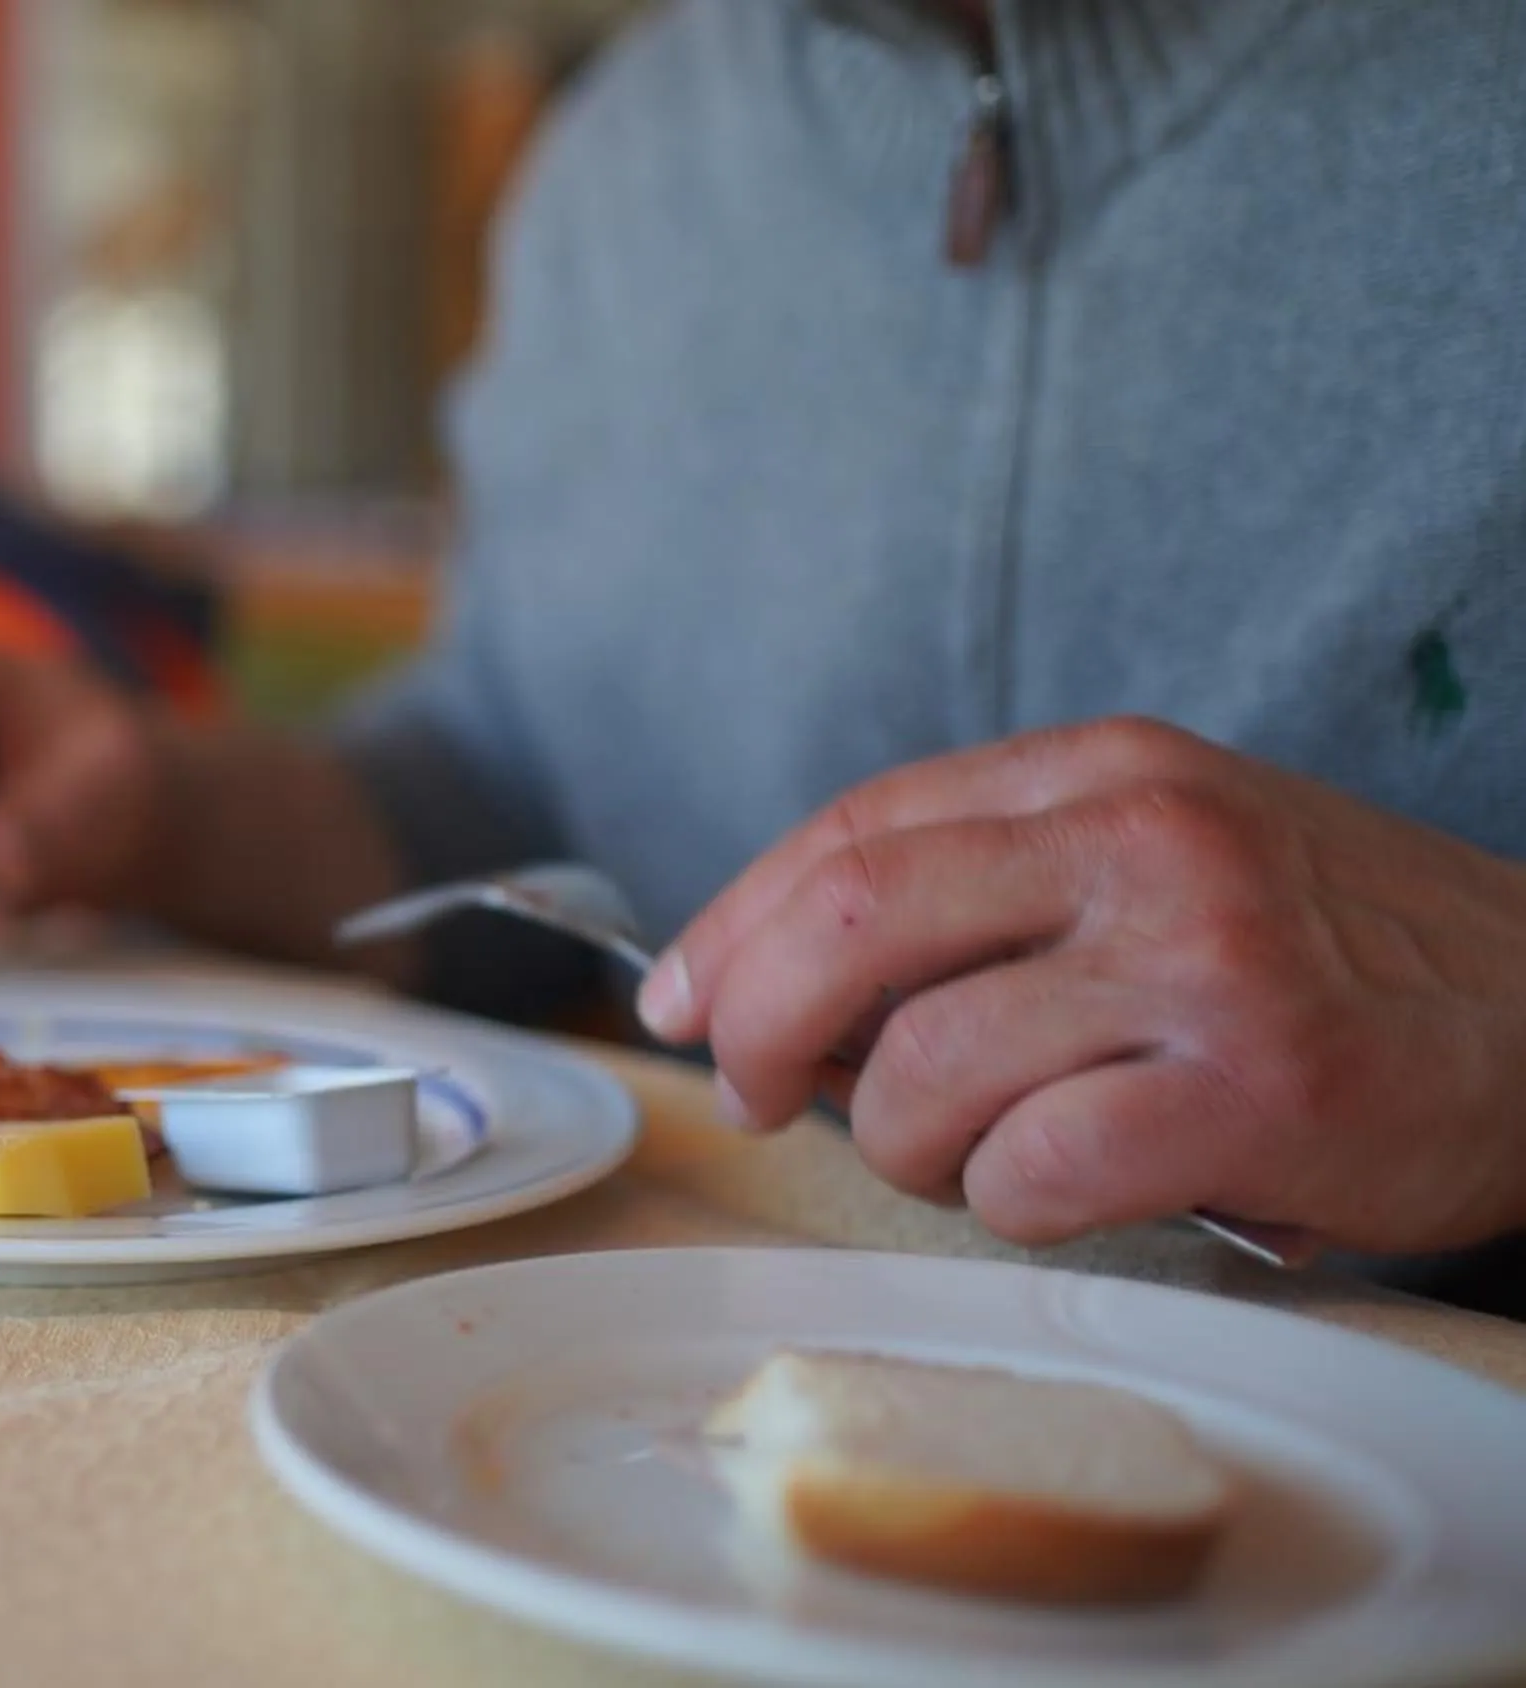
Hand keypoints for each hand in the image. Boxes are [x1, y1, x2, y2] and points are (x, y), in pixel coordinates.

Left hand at [639, 717, 1525, 1254]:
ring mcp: (1200, 964)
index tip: (677, 994)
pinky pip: (1034, 1170)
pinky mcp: (1252, 1091)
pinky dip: (1010, 1203)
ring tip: (966, 1155)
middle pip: (852, 924)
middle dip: (757, 1025)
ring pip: (924, 1068)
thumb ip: (991, 885)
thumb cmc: (1333, 952)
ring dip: (901, 1143)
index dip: (734, 923)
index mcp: (1108, 773)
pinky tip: (1065, 1190)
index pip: (854, 832)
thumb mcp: (1168, 854)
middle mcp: (1146, 844)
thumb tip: (762, 976)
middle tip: (754, 1090)